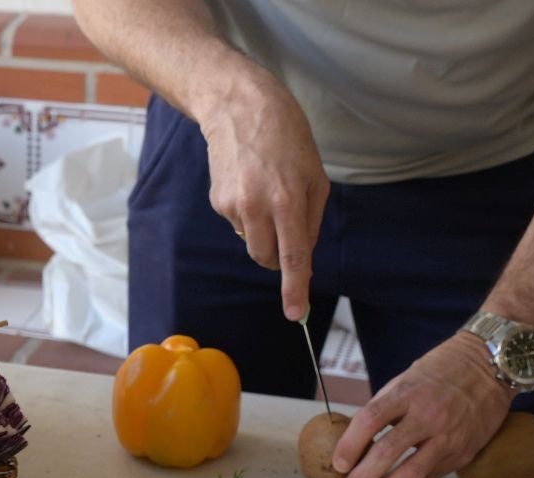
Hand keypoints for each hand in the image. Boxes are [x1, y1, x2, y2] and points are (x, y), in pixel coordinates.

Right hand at [196, 61, 327, 320]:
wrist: (238, 106)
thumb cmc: (286, 136)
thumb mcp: (315, 174)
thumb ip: (311, 220)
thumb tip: (303, 257)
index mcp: (288, 199)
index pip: (293, 256)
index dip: (295, 289)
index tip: (297, 315)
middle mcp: (257, 206)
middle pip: (267, 258)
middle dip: (278, 255)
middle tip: (287, 229)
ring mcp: (233, 205)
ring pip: (252, 241)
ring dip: (263, 229)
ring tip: (266, 190)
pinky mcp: (217, 201)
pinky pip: (238, 223)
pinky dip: (248, 213)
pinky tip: (249, 183)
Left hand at [332, 335, 513, 477]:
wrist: (490, 366)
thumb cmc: (440, 372)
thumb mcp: (406, 379)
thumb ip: (382, 408)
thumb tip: (355, 441)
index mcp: (407, 392)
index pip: (369, 421)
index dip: (349, 445)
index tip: (338, 464)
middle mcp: (428, 415)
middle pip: (386, 452)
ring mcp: (448, 435)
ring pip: (412, 472)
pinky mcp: (463, 451)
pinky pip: (431, 475)